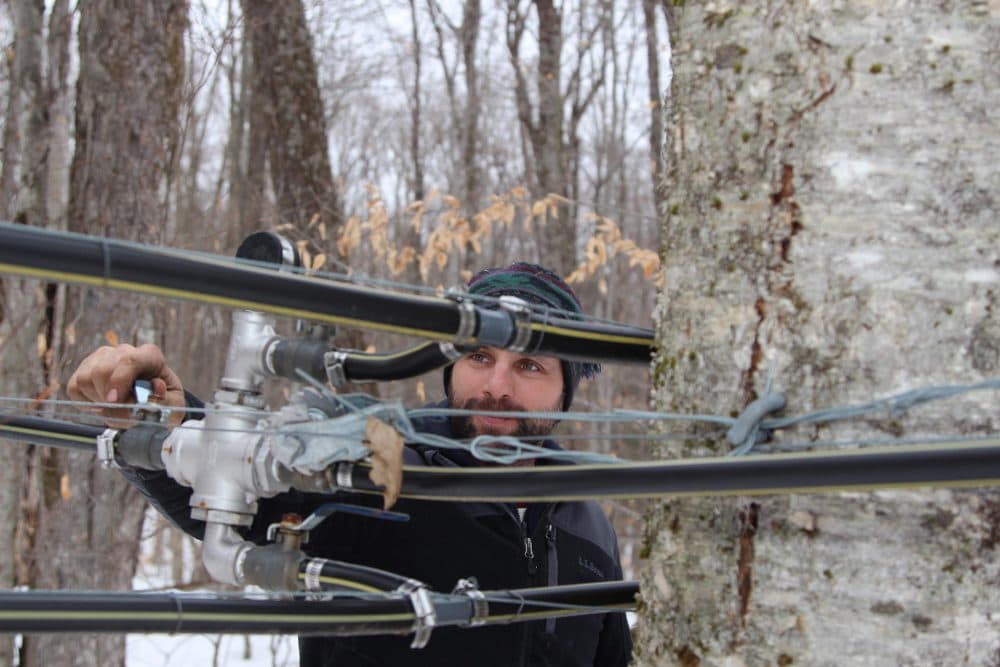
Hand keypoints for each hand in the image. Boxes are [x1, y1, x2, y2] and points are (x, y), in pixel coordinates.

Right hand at [67, 344, 185, 426]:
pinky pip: (75, 387)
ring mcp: (102, 358)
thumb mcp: (173, 404)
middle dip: (108, 399)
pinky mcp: (85, 370)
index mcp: (150, 356)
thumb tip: (156, 388)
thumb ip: (165, 400)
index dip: (119, 381)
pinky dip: (86, 402)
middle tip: (121, 415)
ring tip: (115, 409)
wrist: (152, 401)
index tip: (114, 401)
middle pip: (102, 370)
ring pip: (86, 378)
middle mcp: (123, 351)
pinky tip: (103, 406)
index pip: (130, 360)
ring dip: (98, 401)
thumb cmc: (163, 401)